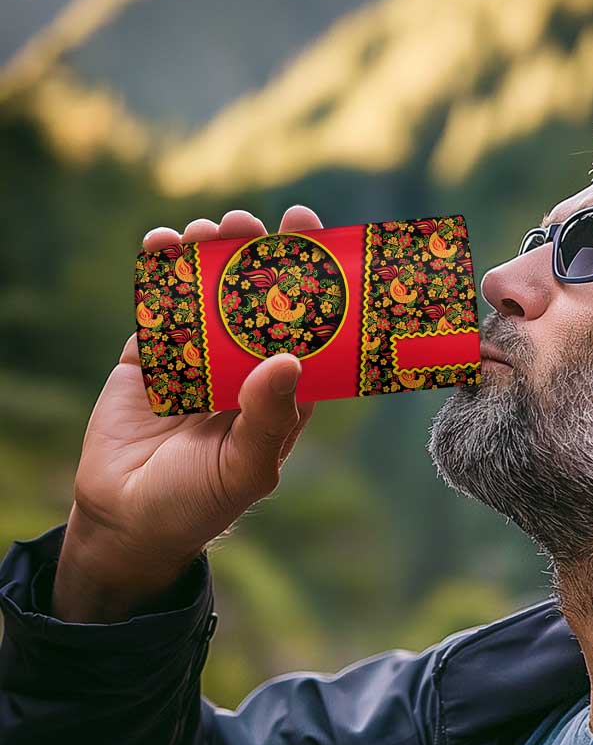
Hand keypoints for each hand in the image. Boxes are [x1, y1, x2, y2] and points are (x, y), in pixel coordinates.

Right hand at [53, 206, 321, 620]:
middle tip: (252, 223)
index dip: (311, 284)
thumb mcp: (245, 469)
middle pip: (255, 300)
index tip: (313, 237)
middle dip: (255, 256)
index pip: (305, 330)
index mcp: (279, 394)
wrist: (127, 521)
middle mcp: (242, 369)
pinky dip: (160, 273)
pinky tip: (162, 245)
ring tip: (208, 231)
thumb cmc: (199, 503)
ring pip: (207, 294)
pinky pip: (158, 307)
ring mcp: (195, 359)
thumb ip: (268, 418)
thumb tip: (290, 359)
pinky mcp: (149, 358)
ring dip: (208, 256)